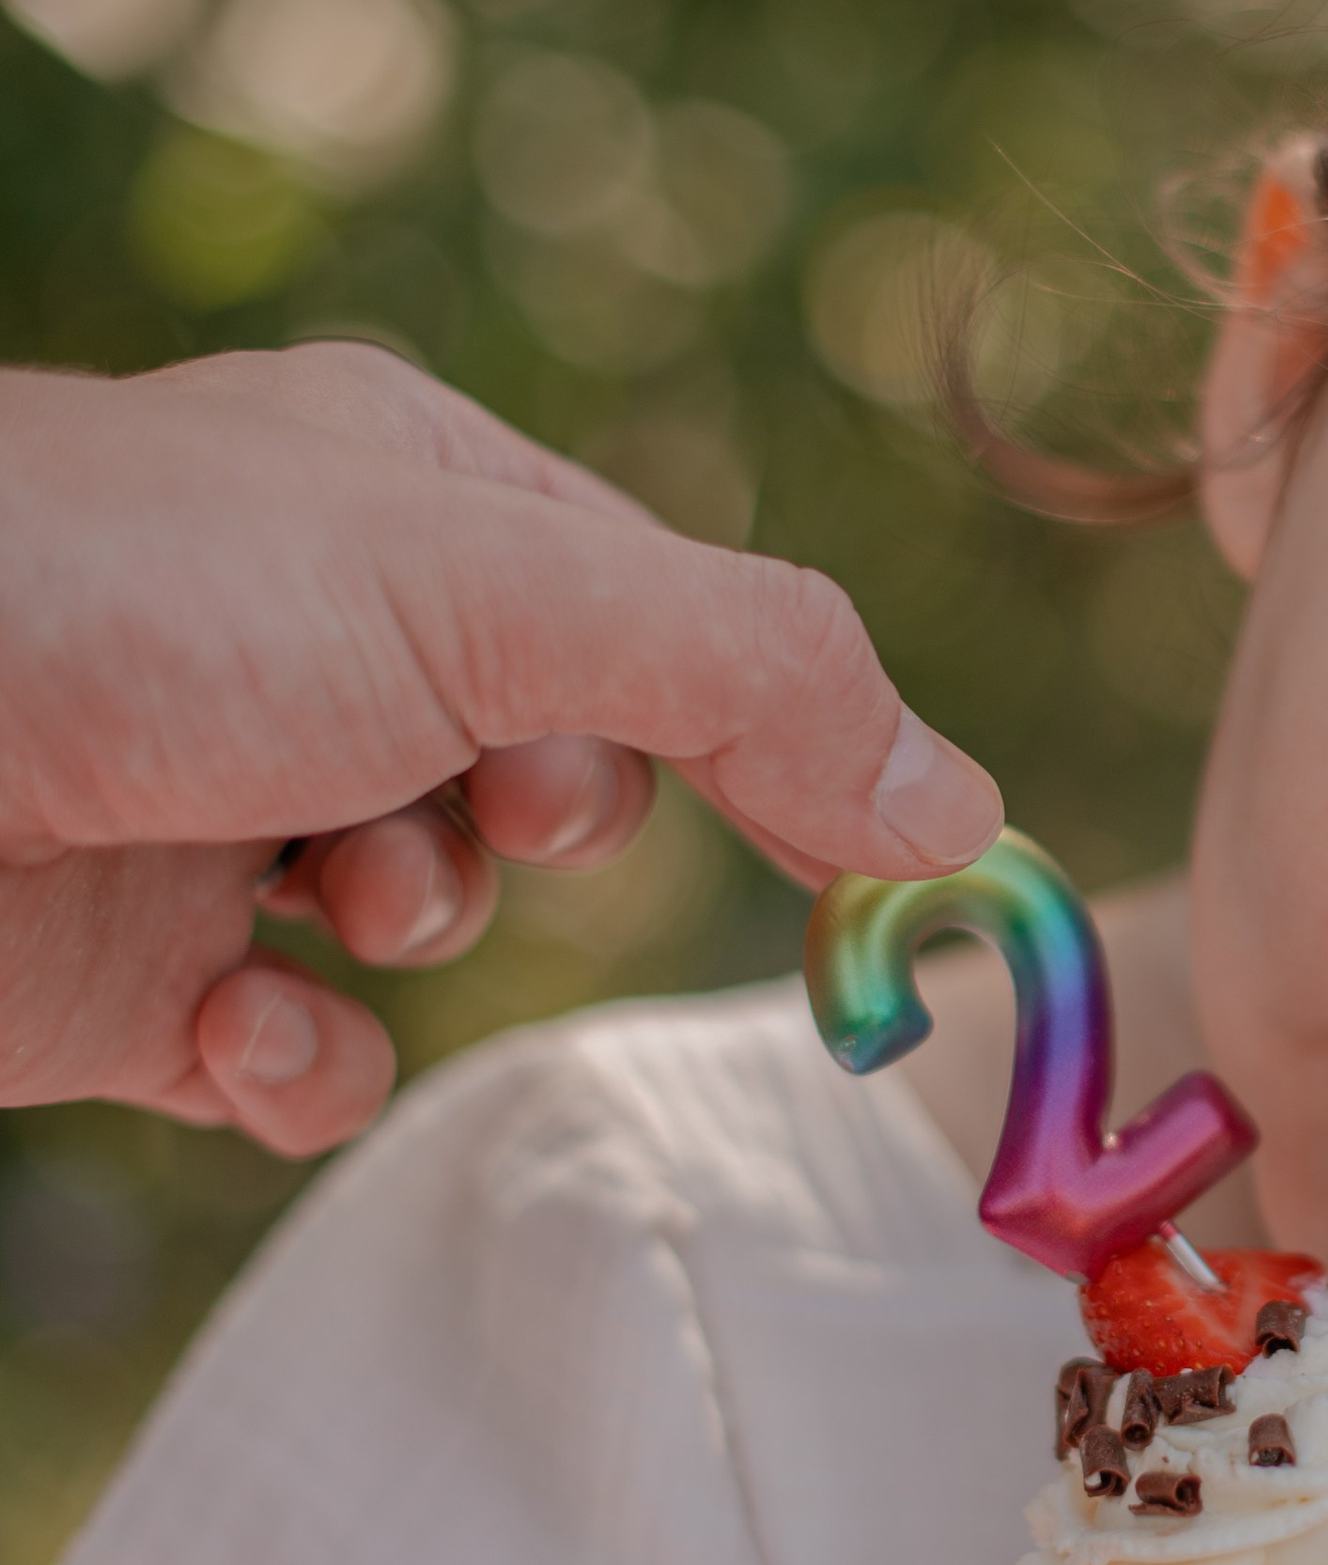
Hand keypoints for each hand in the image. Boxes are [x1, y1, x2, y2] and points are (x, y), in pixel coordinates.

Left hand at [0, 344, 1001, 1154]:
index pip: (660, 615)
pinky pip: (291, 1057)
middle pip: (560, 777)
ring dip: (405, 936)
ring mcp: (221, 806)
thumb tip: (964, 808)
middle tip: (480, 807)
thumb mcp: (496, 587)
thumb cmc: (138, 594)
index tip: (861, 844)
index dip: (758, 722)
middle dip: (545, 823)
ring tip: (313, 892)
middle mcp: (319, 641)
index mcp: (410, 497)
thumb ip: (749, 677)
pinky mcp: (125, 974)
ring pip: (428, 922)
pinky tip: (232, 1032)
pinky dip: (291, 1067)